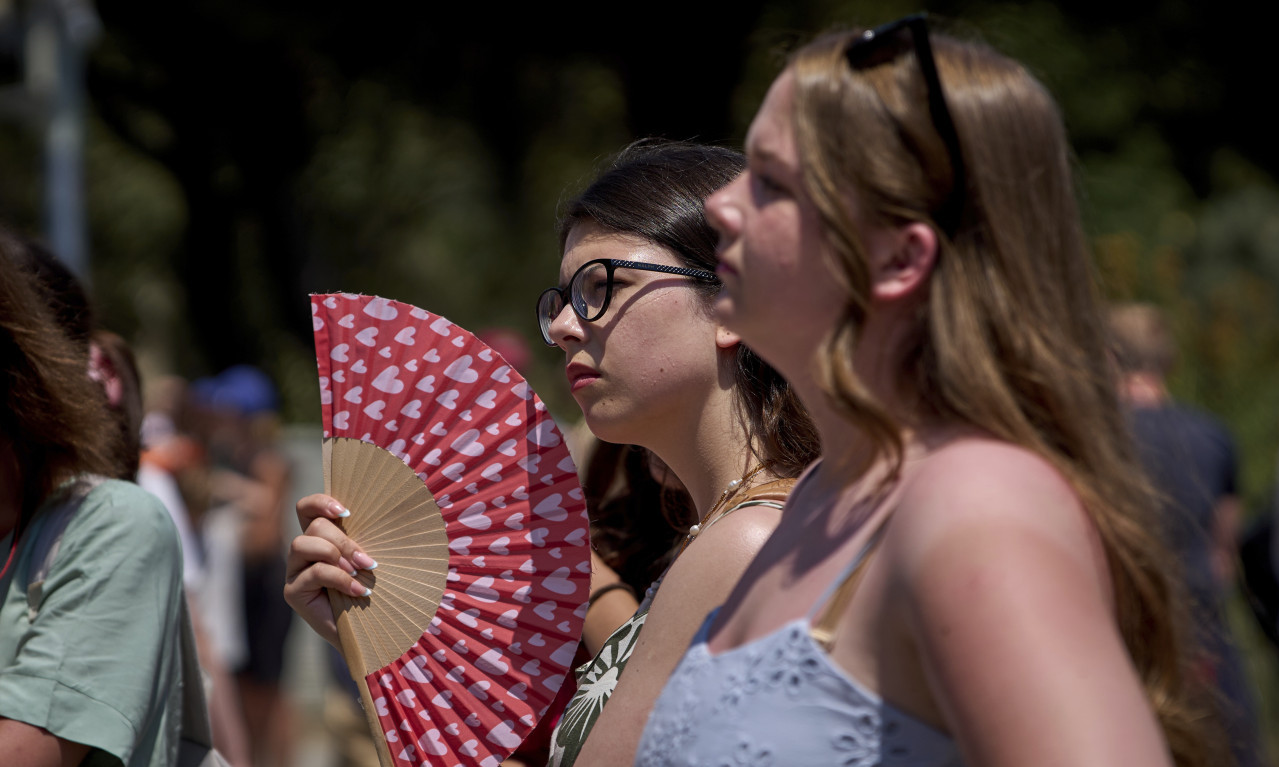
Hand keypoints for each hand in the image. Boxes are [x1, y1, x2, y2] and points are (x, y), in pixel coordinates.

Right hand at [283, 493, 377, 647]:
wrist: (367, 630)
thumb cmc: (372, 589)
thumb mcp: (366, 558)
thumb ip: (361, 538)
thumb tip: (378, 514)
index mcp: (319, 537)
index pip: (306, 508)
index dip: (321, 502)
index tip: (347, 513)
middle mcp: (303, 552)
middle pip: (314, 527)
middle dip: (343, 540)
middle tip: (367, 561)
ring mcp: (295, 571)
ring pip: (303, 544)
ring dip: (336, 555)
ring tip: (358, 572)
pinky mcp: (293, 591)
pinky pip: (314, 572)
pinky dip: (340, 579)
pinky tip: (358, 590)